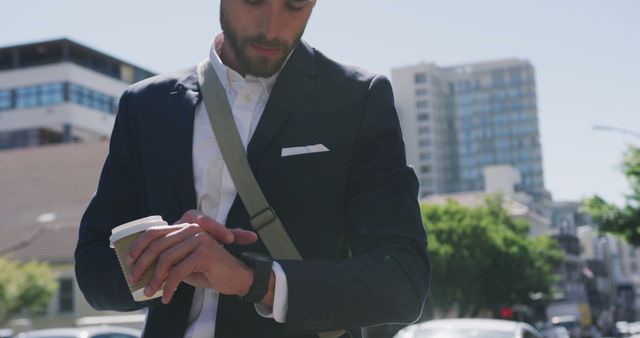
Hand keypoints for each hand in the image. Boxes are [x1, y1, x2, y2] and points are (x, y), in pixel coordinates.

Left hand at [126, 210, 258, 302]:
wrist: (236, 277)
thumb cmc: (209, 271)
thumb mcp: (183, 263)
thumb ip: (167, 259)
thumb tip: (141, 268)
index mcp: (185, 227)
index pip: (154, 232)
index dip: (138, 246)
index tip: (129, 262)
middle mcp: (191, 228)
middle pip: (157, 245)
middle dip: (142, 265)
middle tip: (134, 281)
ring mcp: (199, 238)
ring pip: (166, 259)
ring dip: (155, 279)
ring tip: (149, 292)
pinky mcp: (204, 252)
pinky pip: (178, 272)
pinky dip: (169, 287)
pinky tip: (167, 297)